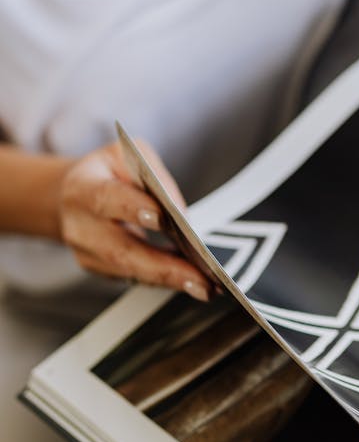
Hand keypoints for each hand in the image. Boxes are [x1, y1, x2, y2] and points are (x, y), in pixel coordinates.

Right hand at [58, 140, 212, 300]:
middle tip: (200, 277)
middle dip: (164, 267)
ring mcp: (87, 253)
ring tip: (203, 286)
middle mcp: (80, 225)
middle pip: (121, 251)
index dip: (134, 208)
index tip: (163, 220)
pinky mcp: (99, 269)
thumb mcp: (128, 155)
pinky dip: (163, 280)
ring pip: (129, 271)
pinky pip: (133, 276)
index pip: (107, 199)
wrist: (71, 196)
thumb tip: (180, 213)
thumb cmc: (106, 173)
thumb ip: (154, 177)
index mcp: (83, 188)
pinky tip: (190, 282)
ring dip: (168, 280)